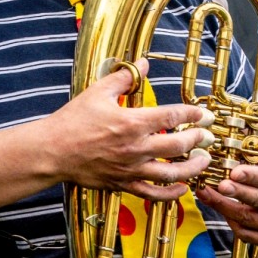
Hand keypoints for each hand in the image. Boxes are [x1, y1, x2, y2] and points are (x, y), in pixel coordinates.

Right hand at [45, 60, 213, 200]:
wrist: (52, 151)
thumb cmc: (72, 121)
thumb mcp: (96, 92)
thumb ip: (123, 78)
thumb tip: (143, 64)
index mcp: (131, 122)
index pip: (173, 116)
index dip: (193, 113)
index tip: (202, 113)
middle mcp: (136, 147)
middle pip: (179, 146)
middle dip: (198, 140)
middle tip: (205, 135)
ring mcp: (131, 168)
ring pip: (172, 173)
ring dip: (193, 168)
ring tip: (202, 161)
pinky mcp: (123, 183)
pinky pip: (153, 193)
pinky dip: (171, 193)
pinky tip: (182, 188)